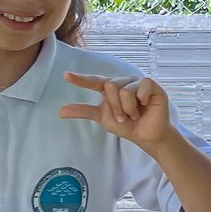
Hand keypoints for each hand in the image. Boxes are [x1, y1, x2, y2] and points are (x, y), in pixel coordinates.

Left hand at [60, 71, 174, 148]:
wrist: (146, 135)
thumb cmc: (127, 125)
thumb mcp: (103, 118)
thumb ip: (84, 112)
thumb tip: (59, 112)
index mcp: (110, 87)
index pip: (94, 81)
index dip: (81, 79)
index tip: (66, 76)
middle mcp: (123, 82)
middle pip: (110, 86)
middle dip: (116, 107)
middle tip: (124, 117)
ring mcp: (137, 82)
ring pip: (124, 90)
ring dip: (128, 109)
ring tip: (135, 115)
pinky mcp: (151, 85)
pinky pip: (141, 87)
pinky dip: (141, 100)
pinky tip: (146, 105)